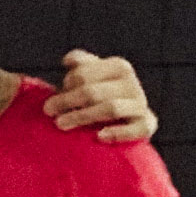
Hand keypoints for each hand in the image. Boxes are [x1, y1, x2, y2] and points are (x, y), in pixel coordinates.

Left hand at [42, 48, 156, 145]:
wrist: (124, 120)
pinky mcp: (147, 124)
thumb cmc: (97, 96)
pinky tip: (99, 136)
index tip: (55, 94)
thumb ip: (80, 65)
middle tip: (48, 111)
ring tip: (60, 124)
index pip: (84, 74)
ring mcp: (140, 104)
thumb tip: (68, 60)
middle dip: (67, 101)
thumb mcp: (89, 77)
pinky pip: (137, 128)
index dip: (67, 84)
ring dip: (82, 117)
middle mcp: (131, 83)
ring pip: (110, 108)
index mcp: (118, 67)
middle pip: (93, 92)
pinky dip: (118, 133)